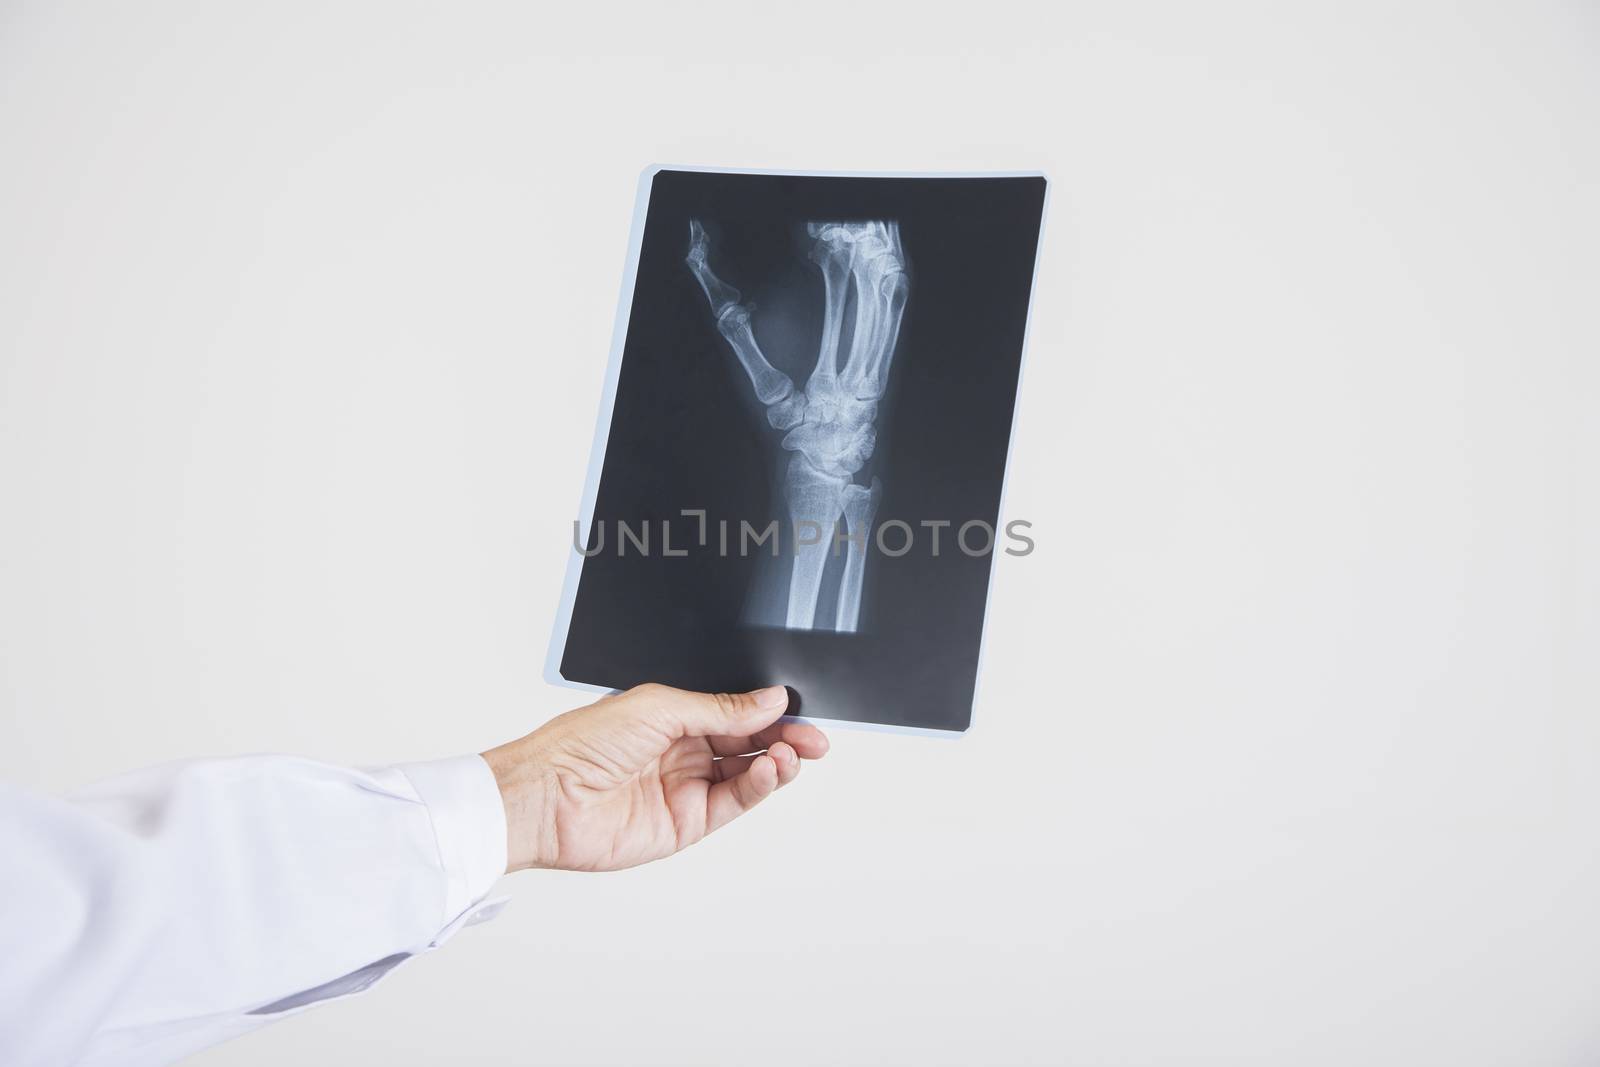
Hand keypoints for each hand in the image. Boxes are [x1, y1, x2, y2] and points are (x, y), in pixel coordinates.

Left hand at [481, 684, 827, 872]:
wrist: (546, 797)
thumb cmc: (582, 743)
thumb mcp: (659, 707)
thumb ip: (719, 708)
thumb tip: (769, 700)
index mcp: (673, 715)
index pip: (735, 712)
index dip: (769, 711)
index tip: (799, 708)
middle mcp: (682, 750)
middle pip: (748, 743)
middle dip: (784, 738)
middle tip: (814, 738)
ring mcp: (686, 787)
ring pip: (747, 774)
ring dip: (775, 762)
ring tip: (791, 753)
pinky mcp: (686, 824)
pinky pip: (733, 802)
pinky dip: (758, 786)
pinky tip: (771, 770)